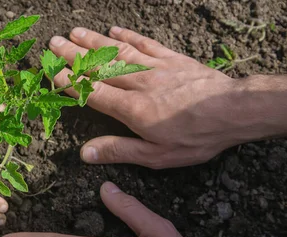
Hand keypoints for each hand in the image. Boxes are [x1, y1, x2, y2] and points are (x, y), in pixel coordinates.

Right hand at [48, 27, 248, 168]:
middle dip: (74, 54)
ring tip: (75, 31)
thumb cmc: (196, 138)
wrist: (235, 111)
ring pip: (118, 51)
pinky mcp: (172, 59)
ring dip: (94, 40)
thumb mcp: (156, 156)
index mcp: (132, 109)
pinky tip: (114, 30)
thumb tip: (85, 153)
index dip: (70, 81)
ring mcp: (156, 67)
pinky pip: (146, 43)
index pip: (92, 92)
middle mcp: (139, 83)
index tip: (51, 71)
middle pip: (100, 66)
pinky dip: (129, 36)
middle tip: (53, 43)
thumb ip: (119, 150)